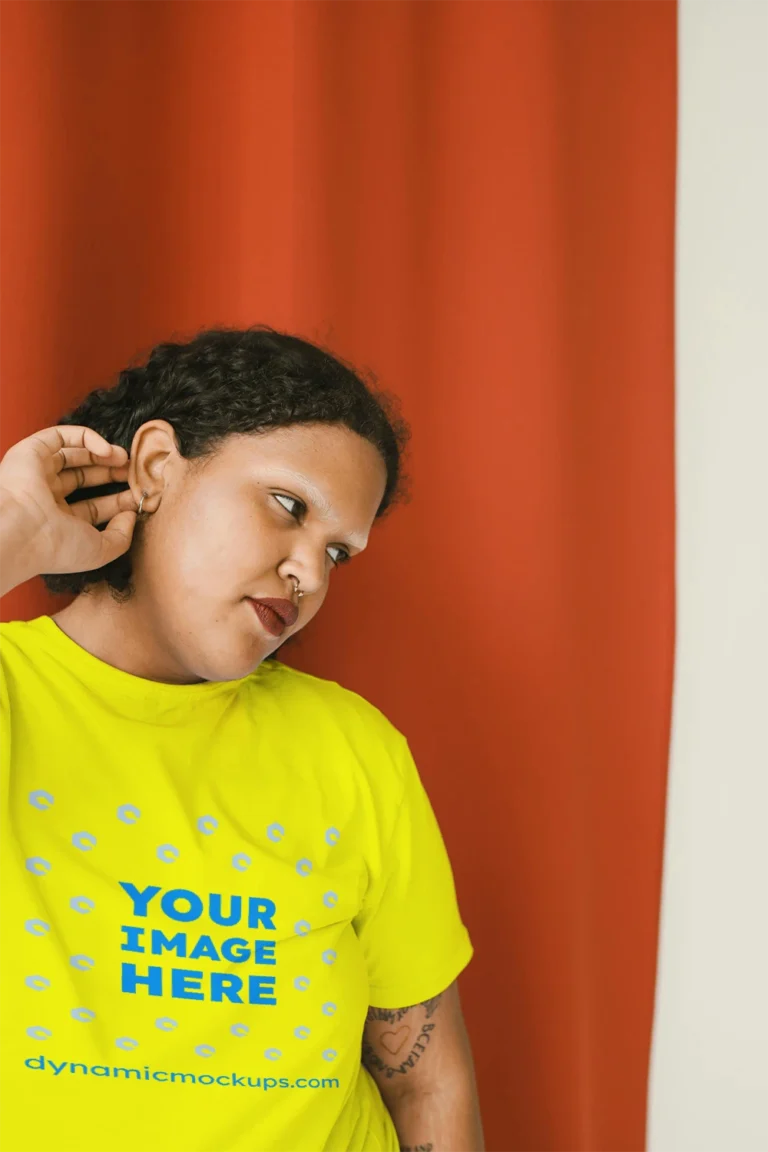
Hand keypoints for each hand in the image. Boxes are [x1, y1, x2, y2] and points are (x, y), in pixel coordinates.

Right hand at [0, 425, 139, 576]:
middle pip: (85, 478)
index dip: (118, 501)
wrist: (22, 531)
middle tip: (134, 473)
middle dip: (112, 474)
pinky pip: (61, 436)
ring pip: (74, 456)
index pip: (94, 507)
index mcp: (58, 522)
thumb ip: (121, 536)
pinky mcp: (31, 451)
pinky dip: (87, 438)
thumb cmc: (57, 546)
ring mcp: (38, 473)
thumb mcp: (100, 550)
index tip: (140, 496)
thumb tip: (131, 515)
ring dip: (103, 454)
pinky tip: (107, 450)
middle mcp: (46, 497)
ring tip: (125, 459)